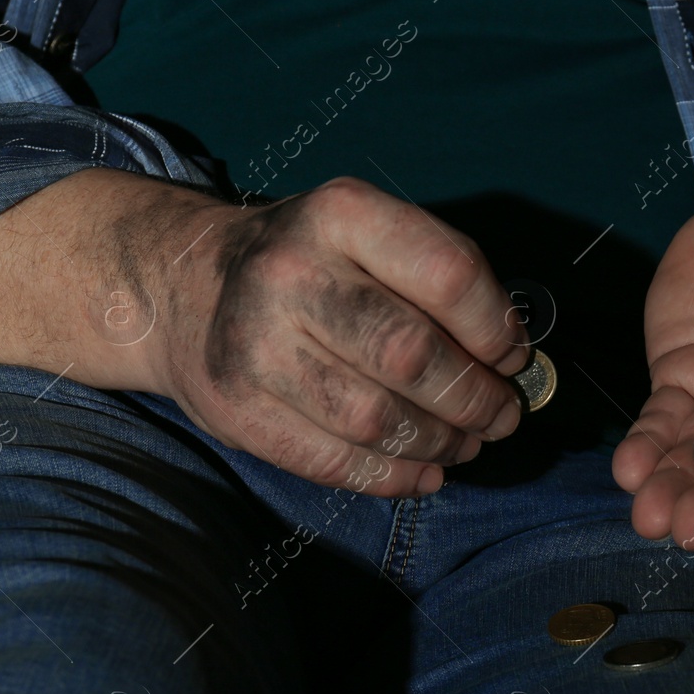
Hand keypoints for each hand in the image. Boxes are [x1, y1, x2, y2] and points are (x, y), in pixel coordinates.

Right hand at [156, 177, 528, 496]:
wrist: (182, 285)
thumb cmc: (311, 265)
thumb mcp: (368, 236)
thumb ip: (439, 281)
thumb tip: (509, 359)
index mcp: (338, 215)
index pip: (446, 274)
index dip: (494, 327)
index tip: (511, 356)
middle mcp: (289, 274)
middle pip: (411, 354)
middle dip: (475, 398)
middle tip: (501, 414)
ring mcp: (254, 346)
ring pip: (378, 419)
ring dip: (442, 442)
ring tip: (467, 442)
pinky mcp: (237, 411)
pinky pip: (336, 463)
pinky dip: (397, 477)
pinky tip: (426, 470)